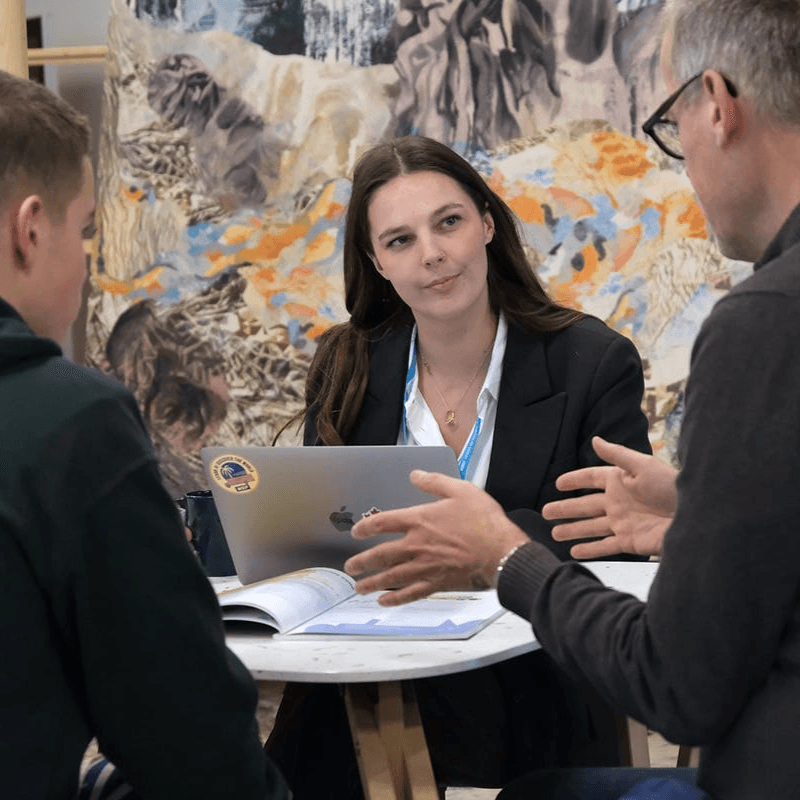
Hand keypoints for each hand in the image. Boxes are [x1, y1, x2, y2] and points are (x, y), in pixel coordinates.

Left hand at [344, 470, 529, 604]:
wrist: (500, 549)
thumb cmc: (483, 520)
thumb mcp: (460, 490)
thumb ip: (434, 482)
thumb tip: (416, 474)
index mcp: (420, 520)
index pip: (382, 523)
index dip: (365, 527)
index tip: (356, 532)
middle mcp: (417, 545)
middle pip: (380, 555)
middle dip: (362, 562)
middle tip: (350, 566)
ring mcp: (425, 566)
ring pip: (391, 576)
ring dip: (372, 582)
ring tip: (359, 587)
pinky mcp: (436, 582)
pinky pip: (410, 593)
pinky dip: (396, 598)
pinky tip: (385, 600)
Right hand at [542, 436, 676, 558]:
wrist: (693, 517)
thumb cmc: (671, 487)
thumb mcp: (642, 466)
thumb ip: (617, 455)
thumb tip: (595, 440)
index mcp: (619, 481)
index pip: (590, 478)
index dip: (575, 480)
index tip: (558, 484)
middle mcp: (617, 502)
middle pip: (585, 505)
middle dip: (565, 508)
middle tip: (546, 512)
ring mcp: (622, 523)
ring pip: (590, 527)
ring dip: (572, 530)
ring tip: (554, 533)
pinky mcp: (629, 542)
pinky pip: (604, 546)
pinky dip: (589, 549)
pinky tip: (574, 552)